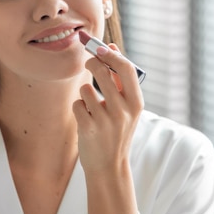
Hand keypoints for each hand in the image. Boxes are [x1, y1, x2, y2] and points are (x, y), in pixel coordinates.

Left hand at [72, 43, 143, 172]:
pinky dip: (79, 108)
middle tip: (88, 63)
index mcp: (136, 103)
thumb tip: (111, 47)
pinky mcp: (89, 128)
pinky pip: (77, 104)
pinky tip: (86, 120)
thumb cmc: (117, 132)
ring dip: (85, 94)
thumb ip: (119, 80)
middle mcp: (124, 110)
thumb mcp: (127, 108)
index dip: (112, 54)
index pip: (127, 68)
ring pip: (86, 89)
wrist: (109, 167)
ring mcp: (106, 120)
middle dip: (92, 64)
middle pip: (102, 72)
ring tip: (92, 108)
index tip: (100, 47)